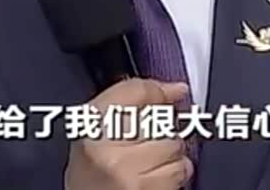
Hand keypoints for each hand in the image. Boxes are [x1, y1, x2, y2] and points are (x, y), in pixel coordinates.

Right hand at [64, 78, 193, 189]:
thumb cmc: (93, 177)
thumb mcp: (99, 133)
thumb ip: (133, 102)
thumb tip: (177, 89)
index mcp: (89, 122)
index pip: (137, 90)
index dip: (157, 94)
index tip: (166, 98)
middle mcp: (104, 143)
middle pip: (160, 118)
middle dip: (161, 131)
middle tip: (143, 146)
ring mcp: (124, 169)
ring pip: (175, 144)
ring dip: (170, 155)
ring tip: (148, 165)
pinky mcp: (143, 189)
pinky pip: (179, 170)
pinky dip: (175, 175)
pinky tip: (154, 179)